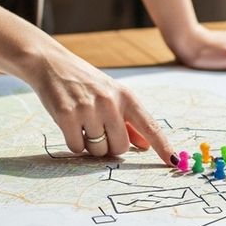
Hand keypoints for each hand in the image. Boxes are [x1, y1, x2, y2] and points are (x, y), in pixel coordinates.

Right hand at [22, 44, 174, 164]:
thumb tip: (145, 145)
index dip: (163, 146)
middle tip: (99, 131)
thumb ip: (129, 121)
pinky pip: (77, 148)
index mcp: (126, 96)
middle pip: (120, 147)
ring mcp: (88, 109)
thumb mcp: (111, 95)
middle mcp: (110, 102)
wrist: (50, 64)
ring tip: (83, 123)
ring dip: (91, 145)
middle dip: (110, 146)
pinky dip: (74, 143)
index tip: (174, 161)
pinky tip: (70, 125)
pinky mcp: (66, 116)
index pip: (149, 126)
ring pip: (98, 150)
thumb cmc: (85, 83)